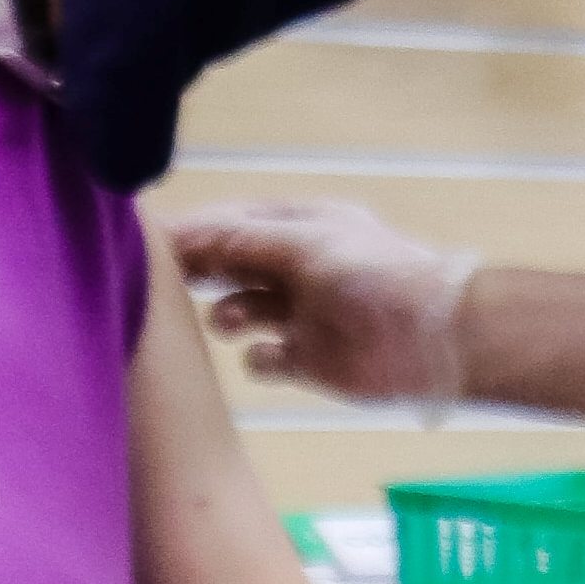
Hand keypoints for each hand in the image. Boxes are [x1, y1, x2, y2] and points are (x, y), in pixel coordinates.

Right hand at [174, 202, 478, 404]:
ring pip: (240, 310)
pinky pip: (264, 359)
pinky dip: (258, 358)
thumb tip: (182, 234)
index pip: (232, 223)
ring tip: (230, 319)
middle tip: (166, 283)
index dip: (194, 231)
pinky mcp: (307, 360)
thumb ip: (241, 242)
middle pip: (231, 265)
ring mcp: (300, 314)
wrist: (435, 338)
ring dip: (227, 314)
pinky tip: (266, 355)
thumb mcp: (303, 245)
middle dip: (202, 272)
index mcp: (300, 227)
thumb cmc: (373, 276)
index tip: (149, 244)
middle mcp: (296, 266)